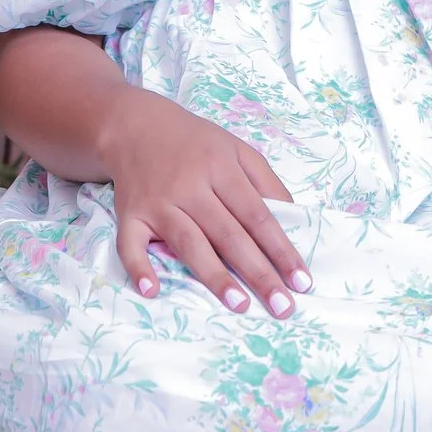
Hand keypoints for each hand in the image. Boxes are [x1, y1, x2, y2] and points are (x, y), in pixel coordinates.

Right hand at [99, 87, 309, 313]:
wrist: (134, 125)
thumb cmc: (195, 144)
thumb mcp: (237, 149)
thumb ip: (266, 181)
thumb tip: (292, 219)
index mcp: (222, 169)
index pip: (258, 217)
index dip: (281, 250)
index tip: (301, 281)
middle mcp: (191, 187)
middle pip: (229, 235)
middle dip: (258, 273)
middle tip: (281, 306)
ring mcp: (158, 202)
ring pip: (189, 243)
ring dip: (214, 275)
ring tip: (239, 305)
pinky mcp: (130, 215)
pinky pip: (130, 244)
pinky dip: (139, 267)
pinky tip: (152, 290)